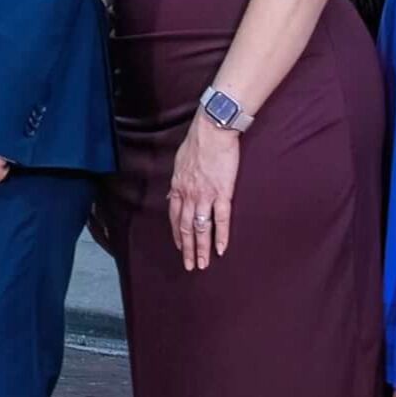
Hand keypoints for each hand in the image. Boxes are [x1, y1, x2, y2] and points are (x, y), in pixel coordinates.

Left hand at [167, 119, 237, 270]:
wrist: (212, 130)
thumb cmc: (197, 143)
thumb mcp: (179, 162)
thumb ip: (177, 180)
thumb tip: (173, 192)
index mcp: (178, 187)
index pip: (174, 217)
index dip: (177, 234)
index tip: (180, 247)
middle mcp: (189, 195)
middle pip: (186, 228)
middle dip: (188, 249)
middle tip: (190, 265)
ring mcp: (205, 196)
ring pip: (201, 228)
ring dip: (202, 248)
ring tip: (203, 264)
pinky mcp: (222, 193)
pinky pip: (221, 220)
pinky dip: (221, 236)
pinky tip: (221, 249)